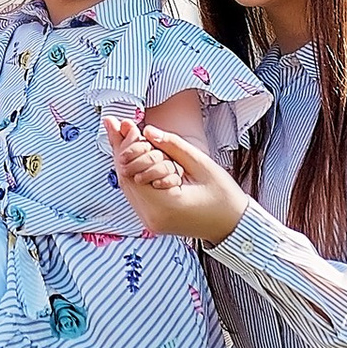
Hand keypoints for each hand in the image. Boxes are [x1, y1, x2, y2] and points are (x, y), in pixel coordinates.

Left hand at [103, 113, 250, 245]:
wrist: (232, 225)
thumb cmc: (223, 196)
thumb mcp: (201, 164)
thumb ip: (172, 146)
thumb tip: (148, 130)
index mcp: (165, 205)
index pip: (132, 172)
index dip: (125, 145)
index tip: (123, 123)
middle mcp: (152, 218)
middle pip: (125, 179)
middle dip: (120, 149)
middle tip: (114, 124)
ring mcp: (151, 222)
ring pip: (128, 186)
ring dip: (124, 160)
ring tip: (120, 135)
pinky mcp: (153, 221)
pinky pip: (136, 194)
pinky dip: (133, 173)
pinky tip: (131, 155)